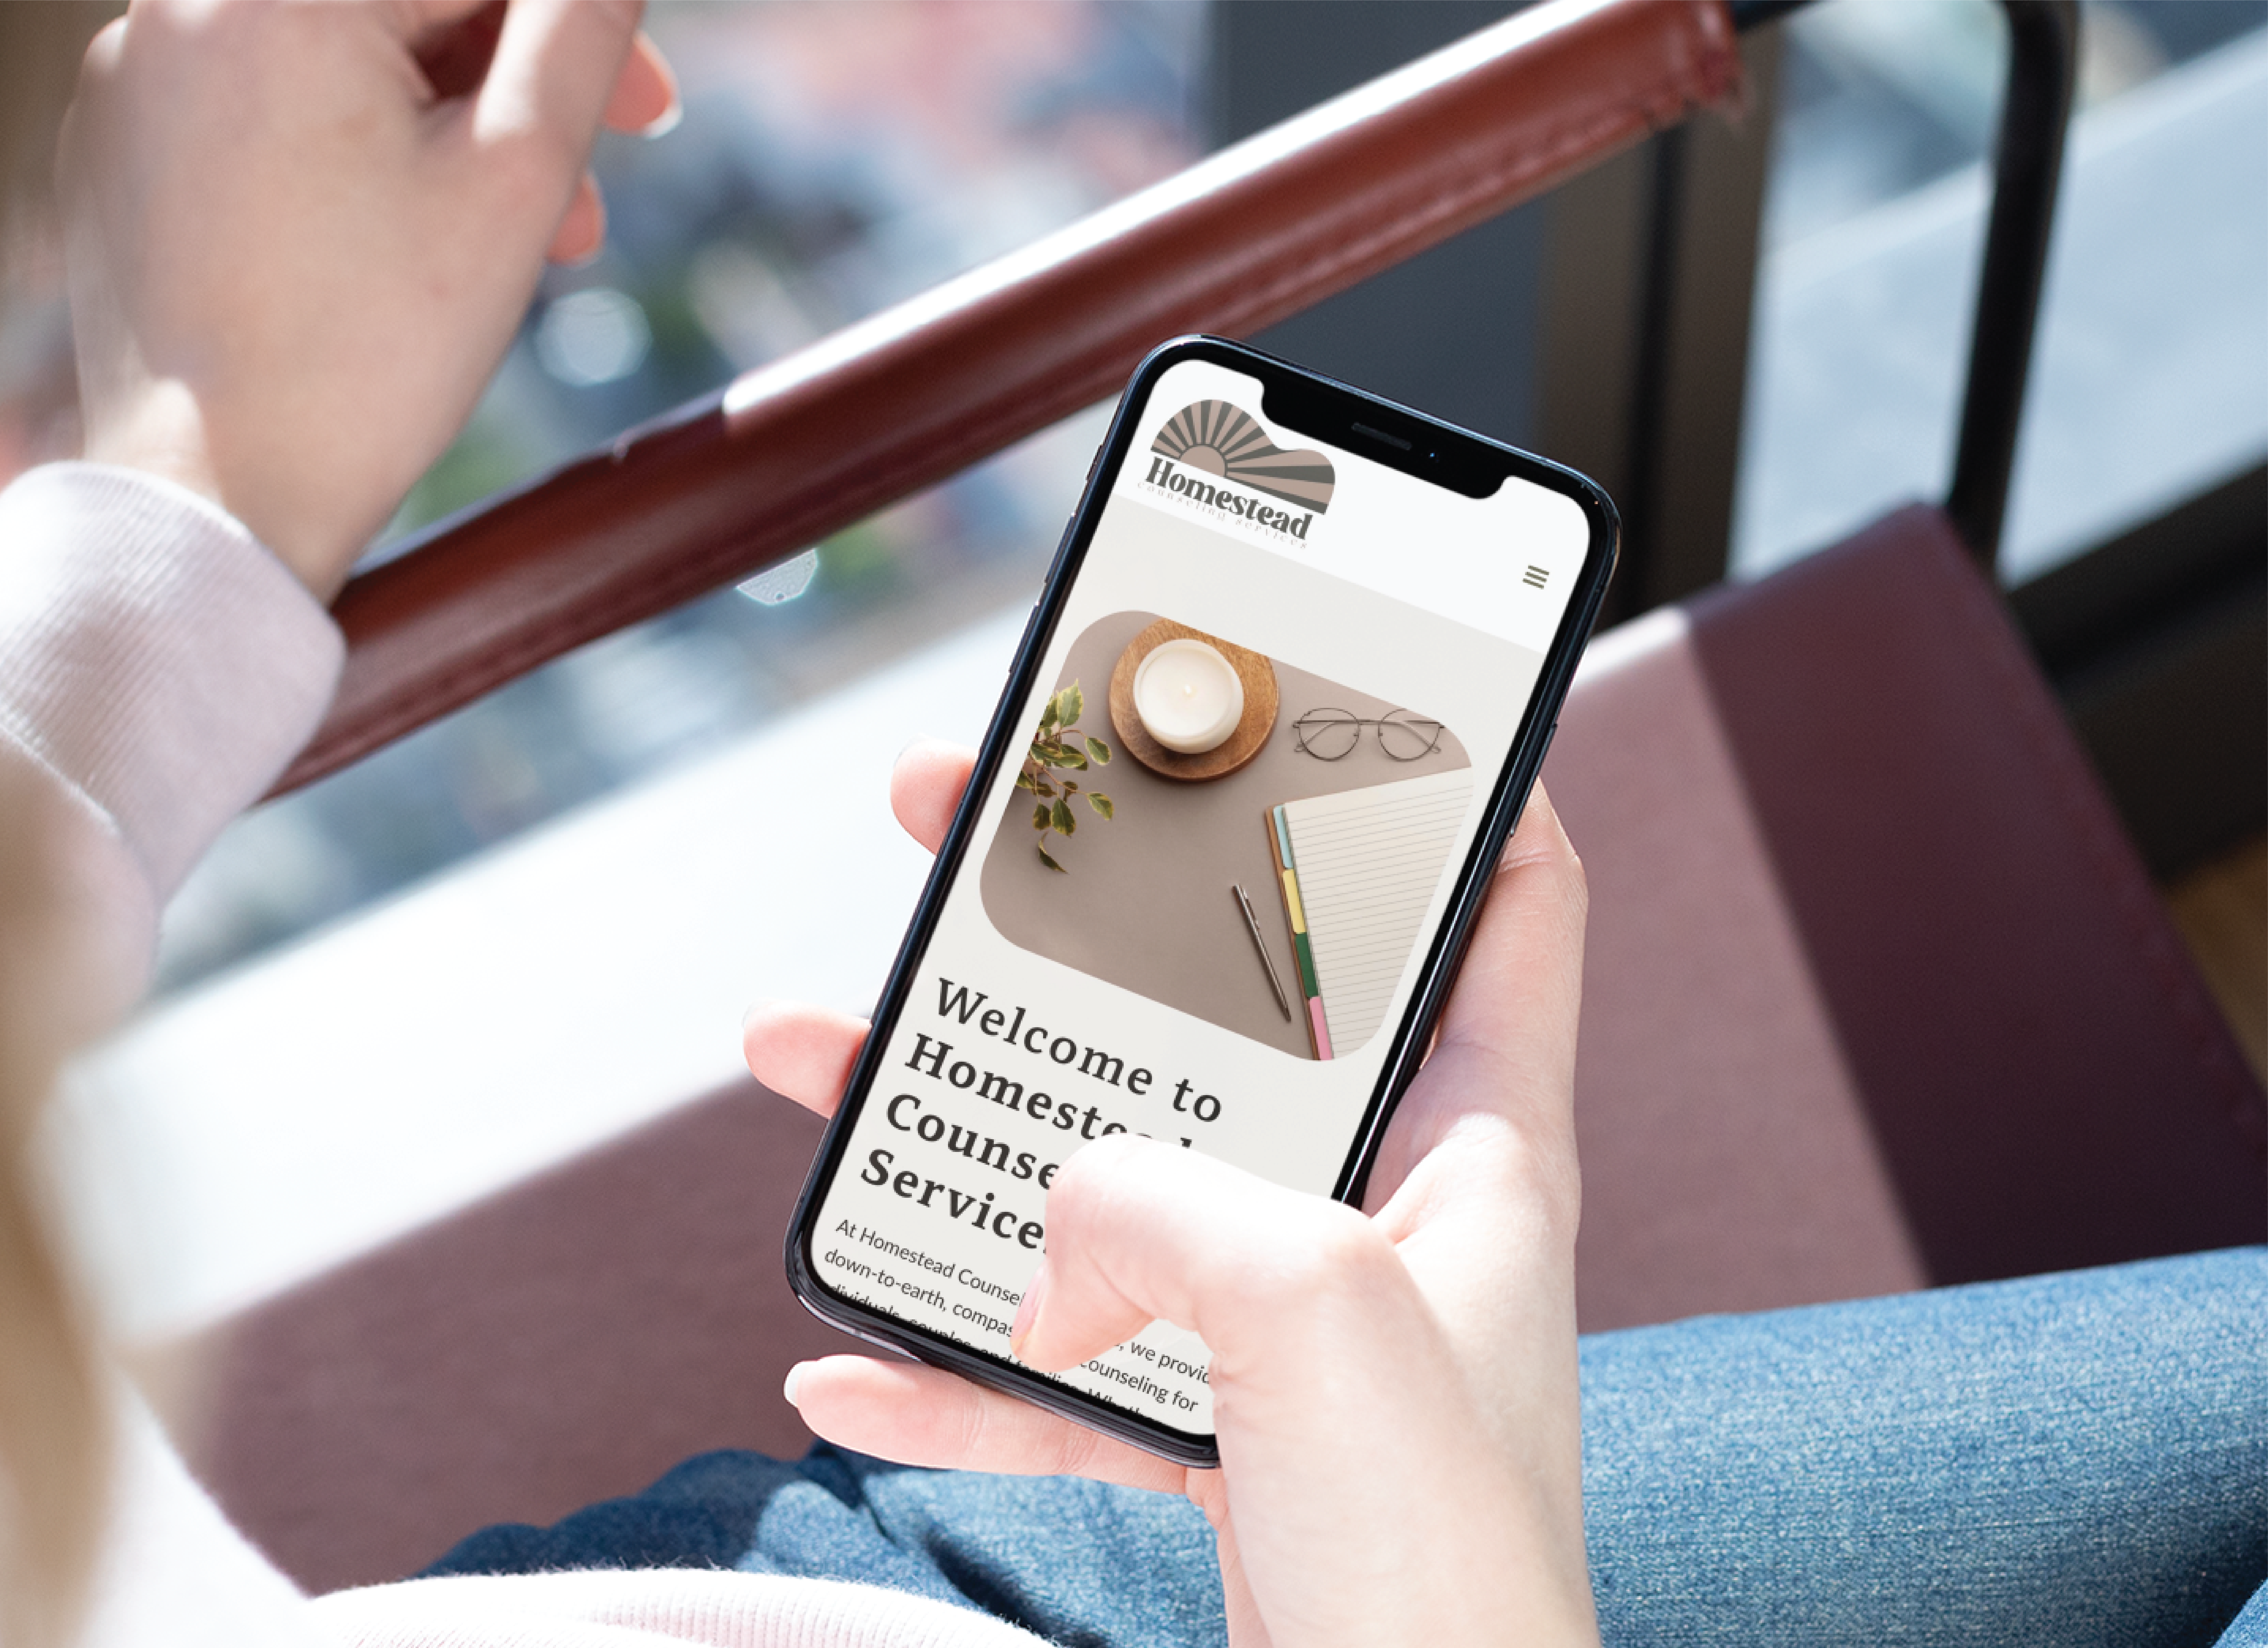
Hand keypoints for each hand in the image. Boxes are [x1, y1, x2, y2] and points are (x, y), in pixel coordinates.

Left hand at [59, 0, 678, 598]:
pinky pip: (262, 107)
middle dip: (510, 83)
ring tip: (506, 236)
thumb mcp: (515, 174)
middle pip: (400, 8)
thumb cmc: (365, 355)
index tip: (643, 102)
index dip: (571, 25)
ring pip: (337, 57)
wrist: (207, 501)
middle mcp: (180, 6)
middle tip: (588, 180)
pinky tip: (395, 243)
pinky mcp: (114, 145)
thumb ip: (578, 26)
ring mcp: (132, 75)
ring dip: (440, 127)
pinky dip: (345, 152)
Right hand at [743, 743, 1594, 1647]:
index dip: (1448, 777)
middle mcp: (1379, 1211)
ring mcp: (1282, 1320)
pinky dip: (945, 1353)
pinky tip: (844, 1349)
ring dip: (948, 1121)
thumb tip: (1061, 1211)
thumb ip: (1173, 1207)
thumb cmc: (1440, 1575)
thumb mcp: (1320, 1323)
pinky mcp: (1207, 1429)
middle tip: (962, 821)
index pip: (1510, 899)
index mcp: (1472, 1147)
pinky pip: (1049, 1363)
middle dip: (1088, 910)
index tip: (1324, 692)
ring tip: (808, 1055)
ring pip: (1099, 1171)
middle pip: (1225, 1006)